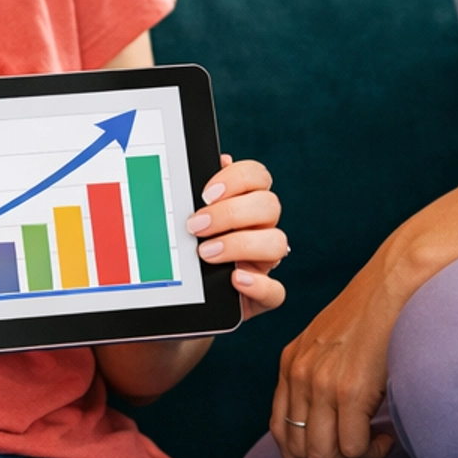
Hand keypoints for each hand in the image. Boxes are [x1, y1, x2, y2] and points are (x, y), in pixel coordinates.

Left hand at [188, 155, 286, 317]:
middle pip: (270, 205)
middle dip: (231, 213)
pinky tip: (236, 279)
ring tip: (205, 254)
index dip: (237, 179)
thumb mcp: (185, 219)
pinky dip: (258, 285)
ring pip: (277, 244)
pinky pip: (276, 292)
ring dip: (240, 245)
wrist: (179, 295)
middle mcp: (260, 230)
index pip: (258, 177)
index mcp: (245, 204)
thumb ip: (198, 193)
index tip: (205, 194)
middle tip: (196, 225)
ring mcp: (263, 264)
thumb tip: (218, 160)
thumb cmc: (183, 251)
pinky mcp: (261, 296)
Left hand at [270, 253, 405, 457]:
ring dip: (353, 457)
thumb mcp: (331, 341)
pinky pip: (353, 446)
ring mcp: (321, 383)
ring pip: (325, 453)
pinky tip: (386, 434)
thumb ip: (320, 374)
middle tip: (359, 452)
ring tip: (375, 440)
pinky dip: (372, 449)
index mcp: (291, 363)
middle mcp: (299, 374)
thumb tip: (330, 419)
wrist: (395, 282)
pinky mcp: (349, 390)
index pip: (279, 428)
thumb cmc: (374, 311)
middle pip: (299, 447)